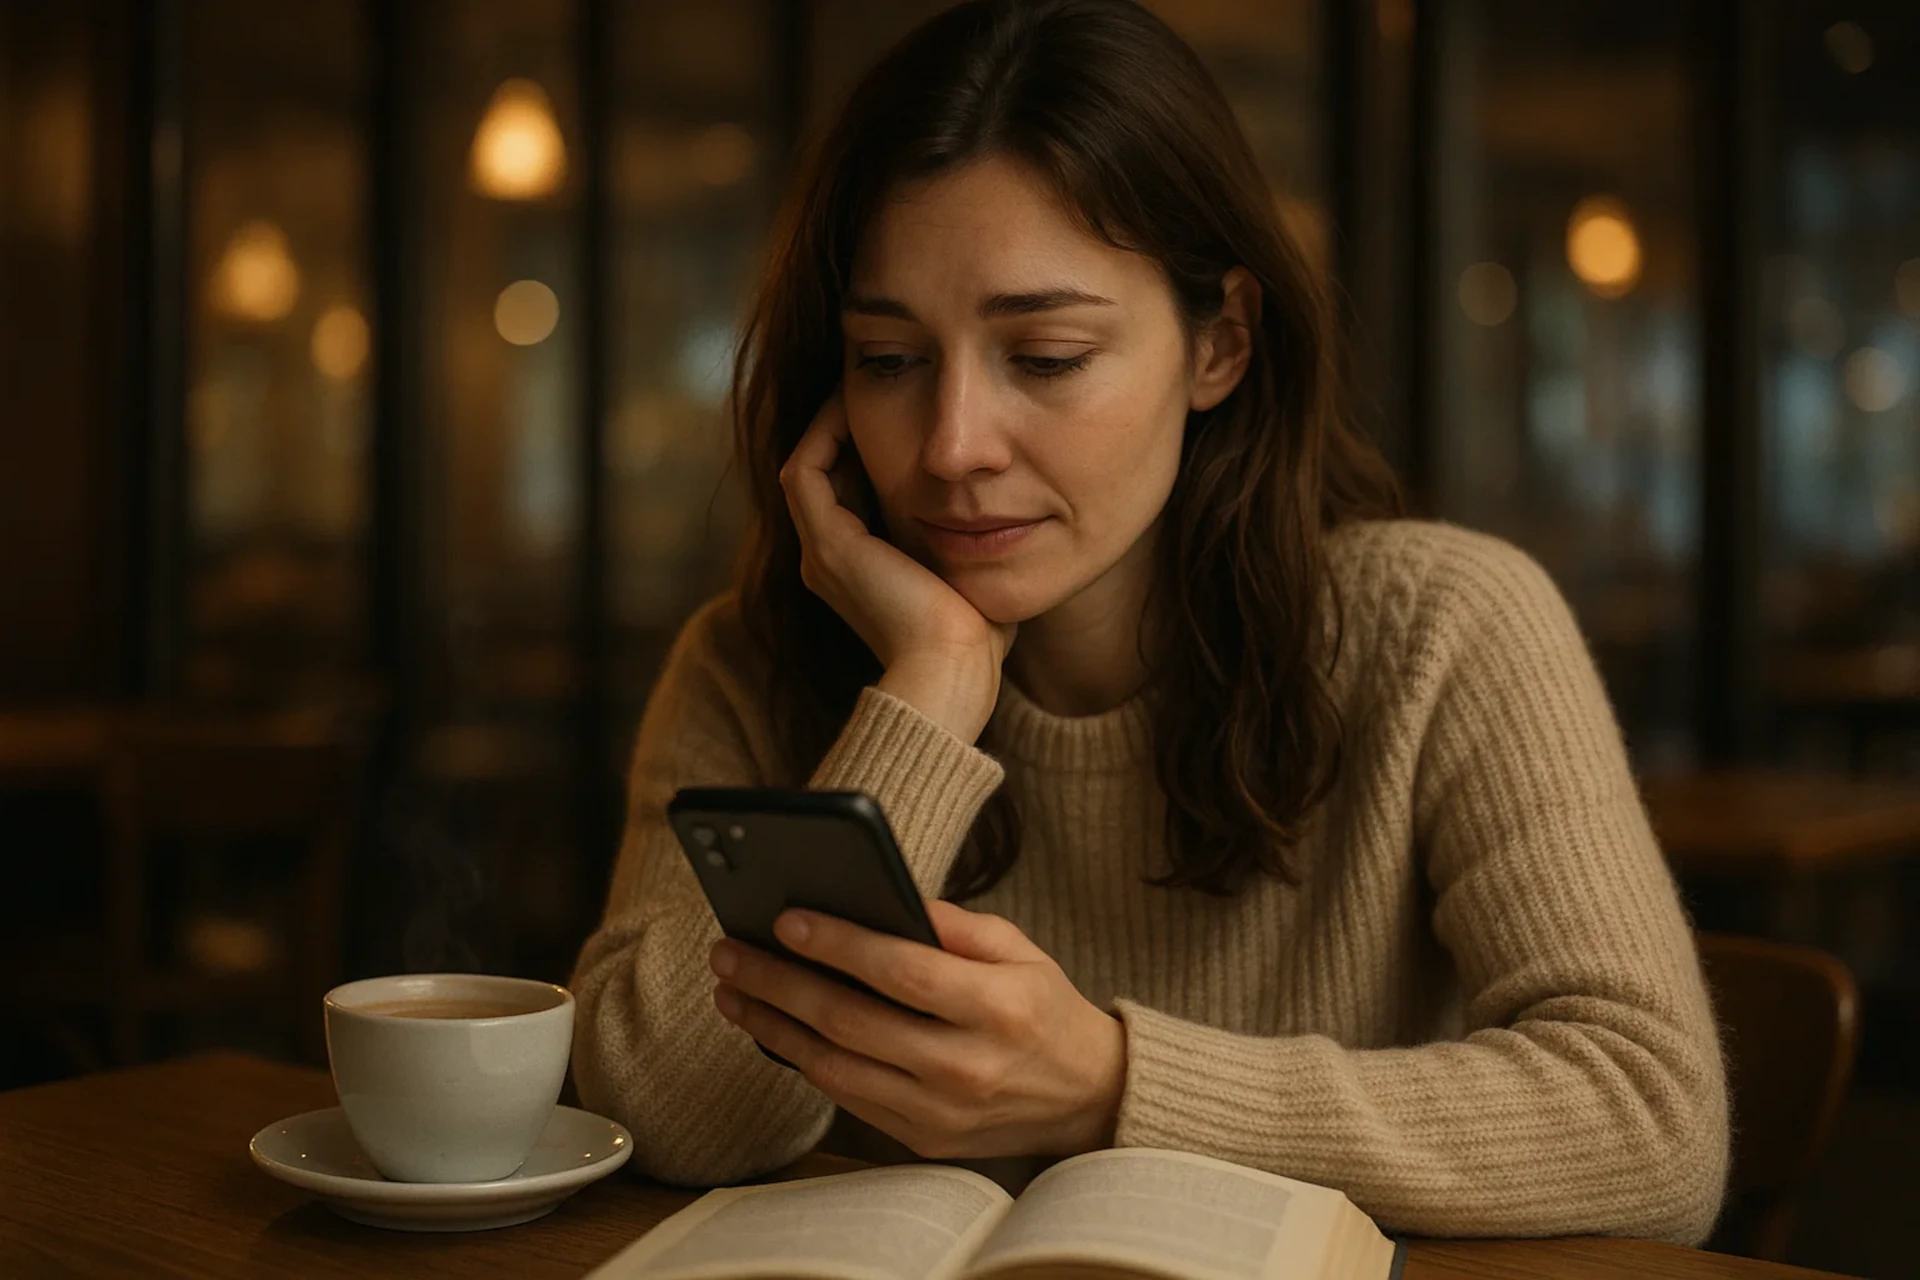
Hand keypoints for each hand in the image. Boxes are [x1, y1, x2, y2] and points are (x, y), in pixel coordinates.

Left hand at [708, 900, 1127, 1160]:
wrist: (1084, 1096)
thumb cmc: (1043, 1008)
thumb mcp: (1018, 948)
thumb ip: (953, 924)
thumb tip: (883, 898)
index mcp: (999, 1008)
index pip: (903, 973)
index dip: (839, 944)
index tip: (786, 919)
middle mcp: (968, 1066)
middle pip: (853, 1022)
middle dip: (780, 984)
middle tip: (730, 952)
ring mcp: (941, 1112)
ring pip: (836, 1068)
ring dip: (773, 1027)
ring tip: (732, 990)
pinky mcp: (922, 1139)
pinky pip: (848, 1098)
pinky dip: (804, 1060)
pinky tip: (773, 1027)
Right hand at [779, 392, 1015, 742]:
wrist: (952, 670)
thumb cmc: (975, 636)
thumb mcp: (972, 575)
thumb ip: (974, 542)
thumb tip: (1014, 512)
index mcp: (856, 571)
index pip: (849, 493)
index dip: (870, 451)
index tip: (906, 413)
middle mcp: (828, 560)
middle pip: (827, 475)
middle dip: (854, 430)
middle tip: (885, 388)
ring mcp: (822, 552)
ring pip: (809, 465)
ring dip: (834, 423)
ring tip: (865, 386)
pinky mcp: (829, 543)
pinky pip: (806, 469)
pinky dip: (825, 433)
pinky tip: (858, 403)